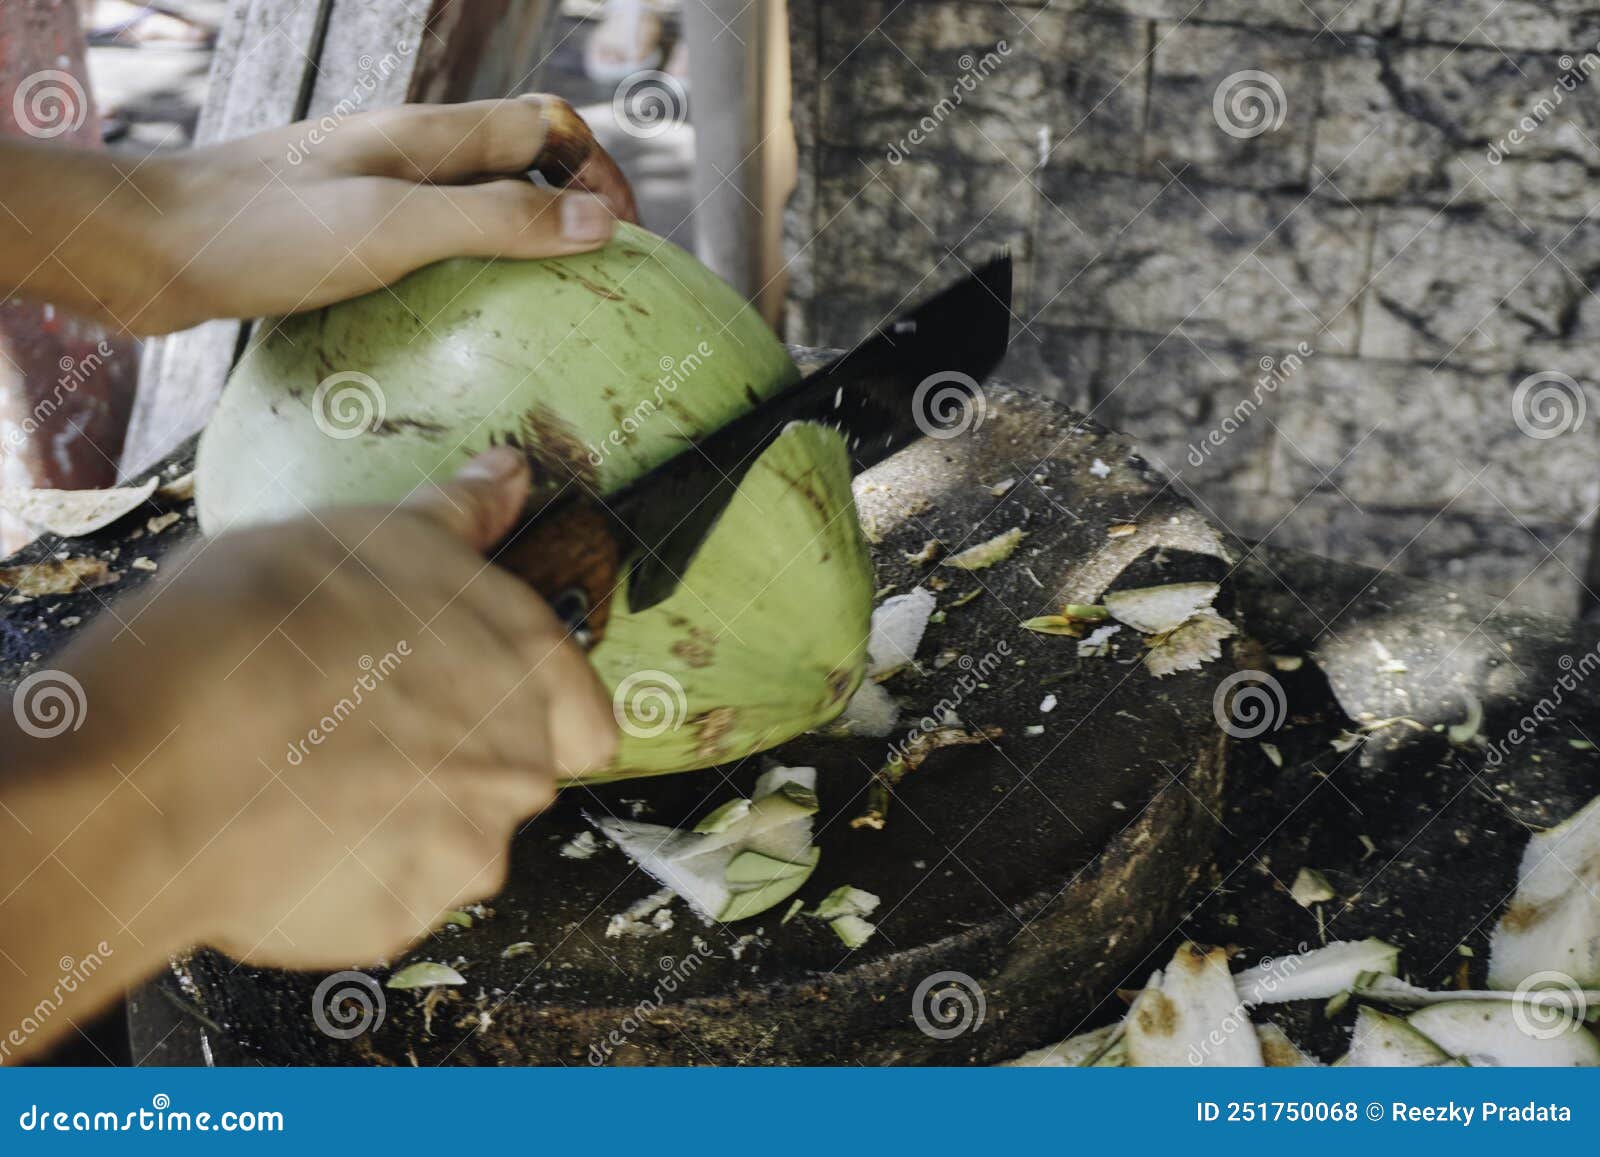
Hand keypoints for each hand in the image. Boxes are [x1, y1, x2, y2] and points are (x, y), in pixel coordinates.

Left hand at [0, 96, 638, 334]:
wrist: (145, 250)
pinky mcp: (344, 237)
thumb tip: (599, 221)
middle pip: (516, 162)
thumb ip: (496, 219)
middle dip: (570, 204)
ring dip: (521, 241)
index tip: (628, 234)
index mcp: (428, 137)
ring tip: (550, 305)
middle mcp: (407, 156)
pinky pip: (430, 249)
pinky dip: (468, 277)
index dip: (598, 169)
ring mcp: (374, 194)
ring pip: (473, 207)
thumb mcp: (395, 227)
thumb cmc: (262, 233)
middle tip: (600, 275)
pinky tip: (467, 328)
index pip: (545, 125)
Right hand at [8, 448, 615, 969]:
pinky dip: (339, 875)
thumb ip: (460, 517)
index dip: (535, 710)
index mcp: (530, 670)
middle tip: (353, 727)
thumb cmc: (266, 622)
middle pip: (509, 779)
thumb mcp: (369, 534)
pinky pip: (377, 899)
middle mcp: (520, 771)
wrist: (161, 758)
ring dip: (395, 821)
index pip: (587, 721)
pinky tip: (277, 833)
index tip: (467, 698)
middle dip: (449, 762)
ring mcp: (459, 860)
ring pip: (446, 845)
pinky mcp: (392, 925)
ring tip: (301, 780)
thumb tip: (512, 475)